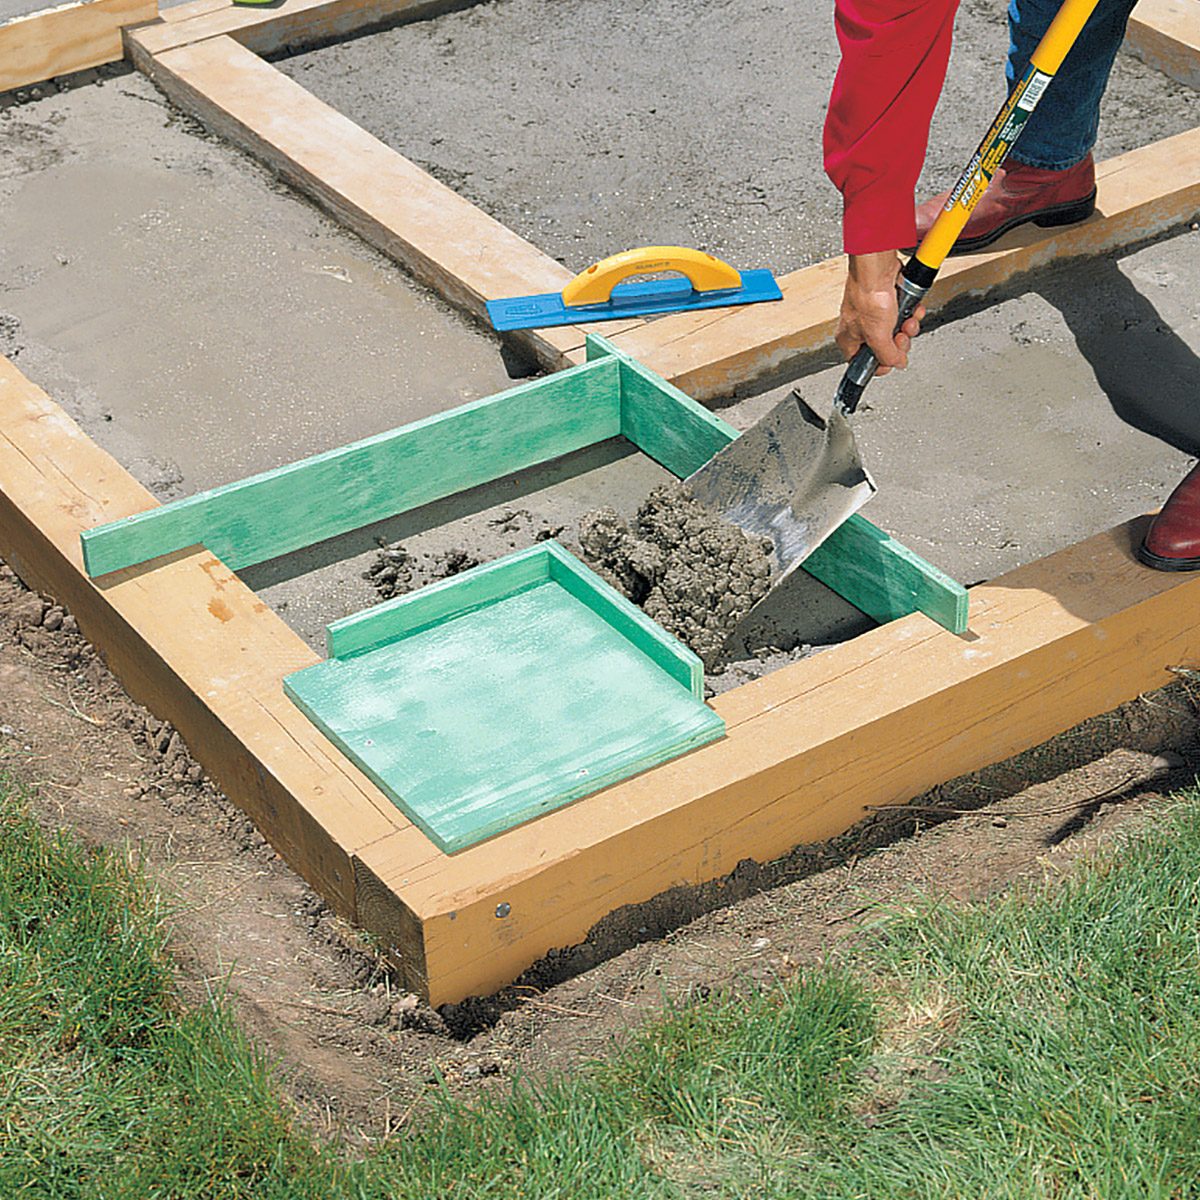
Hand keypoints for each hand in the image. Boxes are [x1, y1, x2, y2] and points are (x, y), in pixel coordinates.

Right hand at [836, 251, 924, 376]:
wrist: (877, 269)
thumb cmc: (867, 296)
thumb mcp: (878, 337)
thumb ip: (888, 356)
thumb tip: (896, 363)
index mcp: (849, 339)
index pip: (863, 363)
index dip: (881, 365)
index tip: (892, 361)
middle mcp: (860, 327)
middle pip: (885, 347)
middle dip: (899, 342)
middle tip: (900, 336)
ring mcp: (875, 314)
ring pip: (897, 331)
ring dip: (908, 327)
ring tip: (907, 320)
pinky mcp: (889, 302)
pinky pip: (903, 315)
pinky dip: (911, 313)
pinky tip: (911, 309)